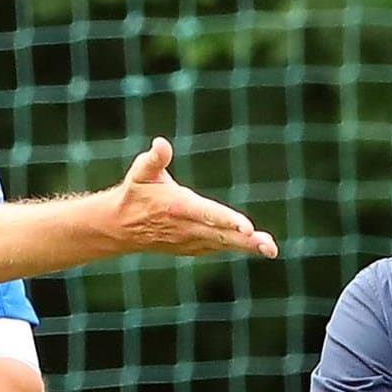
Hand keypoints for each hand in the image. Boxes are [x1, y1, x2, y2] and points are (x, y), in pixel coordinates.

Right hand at [112, 137, 278, 258]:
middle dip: (246, 241)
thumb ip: (155, 159)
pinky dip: (236, 247)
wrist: (121, 228)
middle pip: (221, 236)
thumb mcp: (141, 173)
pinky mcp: (192, 247)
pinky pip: (218, 247)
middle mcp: (186, 228)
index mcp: (178, 207)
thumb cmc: (135, 193)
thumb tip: (161, 143)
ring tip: (271, 248)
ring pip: (223, 244)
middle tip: (270, 245)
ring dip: (248, 247)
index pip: (207, 214)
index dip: (227, 221)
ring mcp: (189, 241)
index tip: (247, 227)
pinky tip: (257, 246)